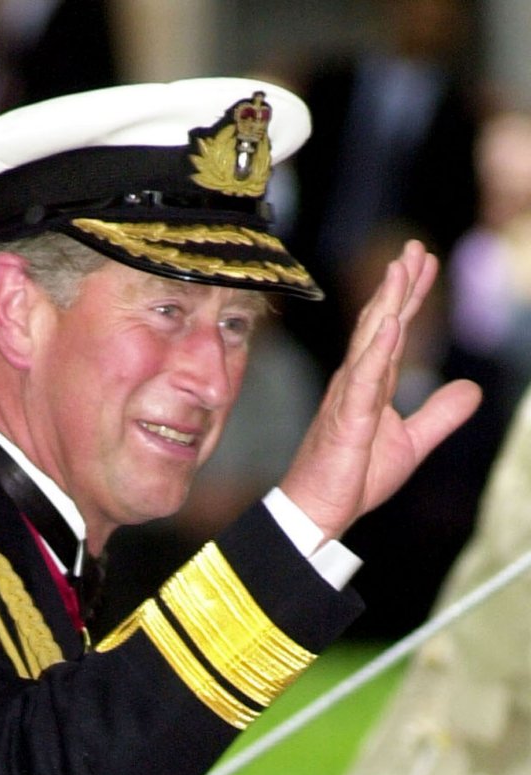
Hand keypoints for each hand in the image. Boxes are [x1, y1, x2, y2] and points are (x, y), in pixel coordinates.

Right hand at [279, 239, 481, 540]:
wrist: (317, 511)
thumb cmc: (351, 478)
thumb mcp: (410, 443)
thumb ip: (439, 414)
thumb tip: (473, 390)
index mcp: (370, 385)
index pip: (394, 331)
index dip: (411, 296)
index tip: (426, 263)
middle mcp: (355, 382)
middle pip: (381, 323)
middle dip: (398, 284)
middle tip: (413, 247)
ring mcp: (348, 398)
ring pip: (371, 341)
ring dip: (387, 303)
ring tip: (400, 269)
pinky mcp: (345, 420)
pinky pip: (364, 380)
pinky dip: (378, 350)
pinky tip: (391, 324)